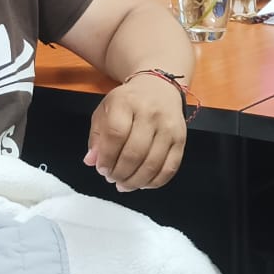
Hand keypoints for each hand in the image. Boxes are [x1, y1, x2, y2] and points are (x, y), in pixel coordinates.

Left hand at [83, 73, 186, 190]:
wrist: (159, 88)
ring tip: (124, 185)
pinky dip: (155, 182)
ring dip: (135, 181)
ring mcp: (169, 127)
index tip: (101, 168)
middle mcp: (151, 113)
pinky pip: (170, 167)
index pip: (116, 134)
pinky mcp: (181, 139)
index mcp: (126, 102)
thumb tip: (92, 161)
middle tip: (111, 178)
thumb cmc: (128, 102)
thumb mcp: (105, 111)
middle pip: (135, 152)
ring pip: (152, 164)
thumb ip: (96, 137)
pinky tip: (143, 183)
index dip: (107, 157)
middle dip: (120, 173)